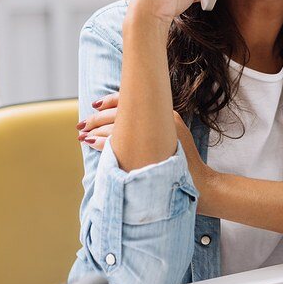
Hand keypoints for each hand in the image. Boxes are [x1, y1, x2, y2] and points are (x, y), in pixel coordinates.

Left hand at [77, 98, 218, 204]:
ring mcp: (156, 134)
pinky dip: (101, 142)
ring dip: (95, 130)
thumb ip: (154, 126)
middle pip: (121, 112)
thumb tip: (128, 122)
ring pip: (116, 127)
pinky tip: (91, 143)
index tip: (94, 105)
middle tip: (82, 123)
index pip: (133, 99)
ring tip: (82, 135)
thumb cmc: (184, 163)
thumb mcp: (173, 136)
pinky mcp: (148, 150)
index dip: (109, 101)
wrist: (200, 185)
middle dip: (97, 117)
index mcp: (166, 113)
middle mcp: (161, 119)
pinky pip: (117, 143)